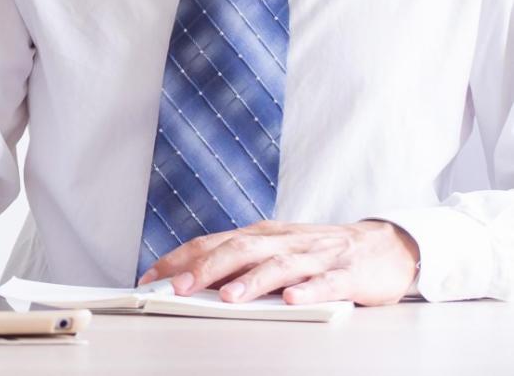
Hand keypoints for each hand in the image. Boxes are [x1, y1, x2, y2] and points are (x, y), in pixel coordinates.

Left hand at [138, 220, 420, 305]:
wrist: (385, 245)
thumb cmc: (320, 251)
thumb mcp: (277, 250)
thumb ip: (241, 262)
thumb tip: (192, 279)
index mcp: (263, 235)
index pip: (213, 242)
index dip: (181, 258)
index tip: (151, 277)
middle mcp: (284, 242)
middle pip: (240, 250)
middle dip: (206, 268)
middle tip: (180, 288)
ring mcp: (316, 257)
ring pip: (279, 266)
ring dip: (251, 281)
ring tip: (228, 297)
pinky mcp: (347, 275)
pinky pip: (326, 284)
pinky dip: (308, 291)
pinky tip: (292, 300)